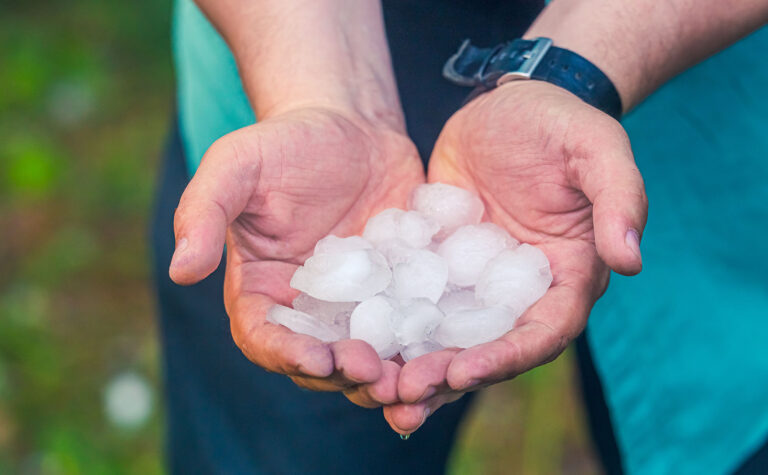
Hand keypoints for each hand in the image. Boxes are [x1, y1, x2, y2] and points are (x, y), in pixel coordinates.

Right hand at [168, 106, 423, 407]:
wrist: (352, 126)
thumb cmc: (285, 143)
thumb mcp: (237, 165)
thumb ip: (203, 212)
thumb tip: (179, 271)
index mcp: (263, 291)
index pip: (265, 338)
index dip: (286, 354)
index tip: (316, 357)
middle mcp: (309, 309)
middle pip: (322, 360)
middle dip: (345, 375)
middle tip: (375, 374)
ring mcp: (358, 306)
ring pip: (370, 356)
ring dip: (389, 375)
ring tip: (413, 378)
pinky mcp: (400, 294)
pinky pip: (412, 327)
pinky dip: (426, 345)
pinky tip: (448, 349)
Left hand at [383, 81, 647, 433]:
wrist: (507, 106)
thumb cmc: (559, 123)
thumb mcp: (595, 148)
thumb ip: (619, 199)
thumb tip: (631, 260)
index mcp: (568, 275)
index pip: (545, 330)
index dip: (508, 356)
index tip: (464, 371)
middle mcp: (522, 290)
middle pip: (491, 347)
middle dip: (451, 375)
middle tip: (406, 395)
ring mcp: (477, 281)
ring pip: (449, 335)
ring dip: (417, 366)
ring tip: (377, 388)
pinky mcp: (441, 265)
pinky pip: (417, 300)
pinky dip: (393, 326)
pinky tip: (357, 341)